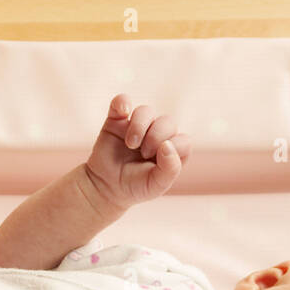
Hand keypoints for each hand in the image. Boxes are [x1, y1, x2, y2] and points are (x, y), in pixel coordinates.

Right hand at [84, 93, 190, 211]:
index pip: (183, 140)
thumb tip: (167, 144)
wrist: (105, 188)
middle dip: (156, 136)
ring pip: (146, 111)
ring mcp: (138, 125)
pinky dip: (122, 103)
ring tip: (131, 144)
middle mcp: (157, 134)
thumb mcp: (156, 185)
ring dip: (140, 125)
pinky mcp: (117, 120)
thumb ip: (170, 169)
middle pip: (167, 122)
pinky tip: (122, 112)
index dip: (173, 147)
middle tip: (144, 153)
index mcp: (172, 150)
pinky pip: (122, 101)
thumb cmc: (135, 187)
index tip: (156, 160)